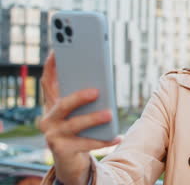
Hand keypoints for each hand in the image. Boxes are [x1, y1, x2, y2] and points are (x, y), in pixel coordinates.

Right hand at [39, 52, 120, 184]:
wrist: (70, 159)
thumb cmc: (79, 128)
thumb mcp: (79, 111)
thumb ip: (84, 96)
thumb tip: (101, 83)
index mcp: (52, 104)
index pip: (48, 83)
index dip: (51, 67)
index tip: (58, 51)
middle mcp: (48, 119)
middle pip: (63, 105)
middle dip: (78, 97)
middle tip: (96, 91)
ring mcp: (53, 135)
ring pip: (75, 125)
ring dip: (93, 119)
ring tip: (110, 114)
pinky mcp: (63, 151)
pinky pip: (87, 144)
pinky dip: (104, 140)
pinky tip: (118, 135)